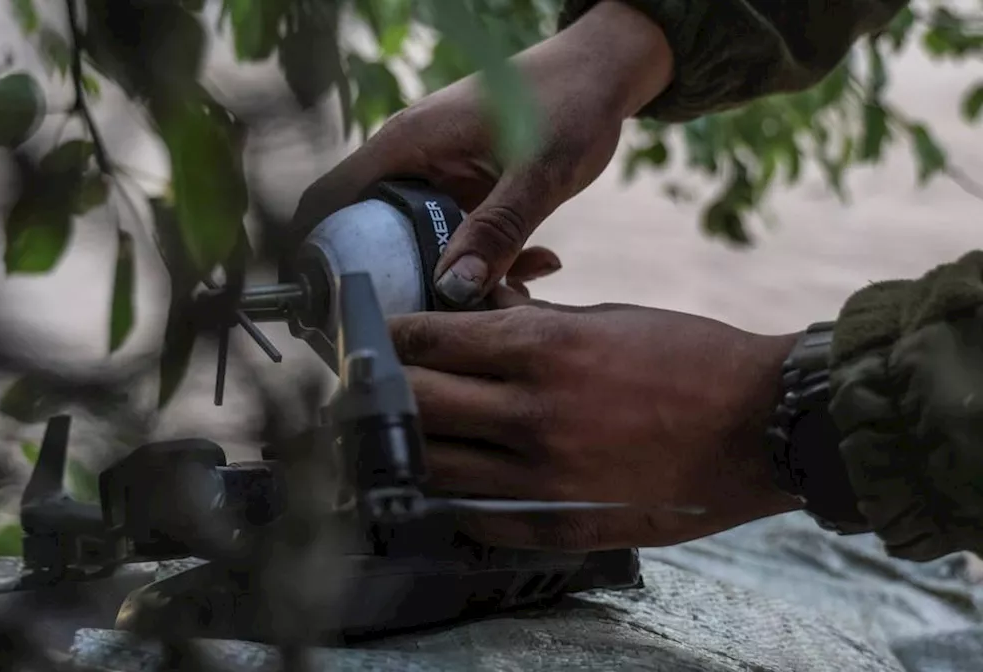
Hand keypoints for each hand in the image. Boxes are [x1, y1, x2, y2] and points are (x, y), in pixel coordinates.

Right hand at [292, 1, 672, 306]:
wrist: (604, 71)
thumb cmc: (570, 100)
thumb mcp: (538, 172)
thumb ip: (498, 231)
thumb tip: (456, 291)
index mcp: (405, 145)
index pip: (328, 200)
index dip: (311, 251)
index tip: (319, 305)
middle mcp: (409, 160)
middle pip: (369, 233)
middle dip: (395, 281)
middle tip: (422, 326)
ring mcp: (435, 175)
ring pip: (417, 241)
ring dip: (449, 276)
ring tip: (498, 302)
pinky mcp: (463, 188)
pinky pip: (455, 235)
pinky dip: (482, 259)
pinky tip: (530, 270)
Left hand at [388, 287, 802, 550]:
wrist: (764, 425)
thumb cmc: (687, 357)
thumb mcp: (601, 317)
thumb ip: (526, 322)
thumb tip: (465, 321)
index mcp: (541, 345)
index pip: (425, 341)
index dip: (391, 338)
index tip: (379, 338)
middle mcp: (532, 412)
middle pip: (414, 403)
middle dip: (386, 390)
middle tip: (377, 386)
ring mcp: (544, 476)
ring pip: (432, 465)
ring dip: (412, 446)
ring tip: (409, 434)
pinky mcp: (560, 524)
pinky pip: (474, 516)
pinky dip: (452, 495)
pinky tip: (453, 479)